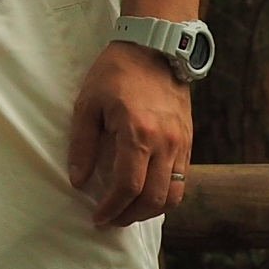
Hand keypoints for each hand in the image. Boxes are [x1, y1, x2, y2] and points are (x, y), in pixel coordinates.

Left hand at [68, 41, 194, 227]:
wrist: (155, 49)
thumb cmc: (115, 74)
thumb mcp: (87, 105)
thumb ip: (83, 146)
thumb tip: (79, 181)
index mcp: (137, 134)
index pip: (128, 186)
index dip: (112, 208)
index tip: (97, 218)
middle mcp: (165, 143)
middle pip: (154, 198)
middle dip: (130, 216)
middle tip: (110, 220)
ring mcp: (182, 143)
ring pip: (174, 194)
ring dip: (150, 210)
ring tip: (127, 212)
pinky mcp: (189, 141)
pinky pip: (182, 179)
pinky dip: (165, 194)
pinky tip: (146, 194)